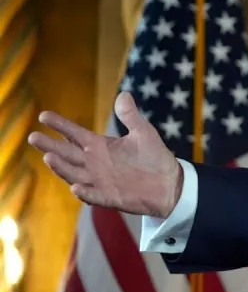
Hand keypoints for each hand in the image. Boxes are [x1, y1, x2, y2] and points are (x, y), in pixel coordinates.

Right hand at [28, 92, 182, 217]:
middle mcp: (95, 163)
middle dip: (50, 145)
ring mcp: (100, 181)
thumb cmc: (155, 158)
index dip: (60, 125)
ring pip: (74, 174)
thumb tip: (124, 94)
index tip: (44, 115)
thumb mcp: (143, 133)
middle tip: (33, 136)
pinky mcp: (109, 197)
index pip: (75, 134)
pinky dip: (84, 193)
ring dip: (61, 167)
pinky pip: (93, 196)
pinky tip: (76, 187)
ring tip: (49, 158)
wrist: (169, 184)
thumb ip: (130, 116)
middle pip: (67, 153)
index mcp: (101, 146)